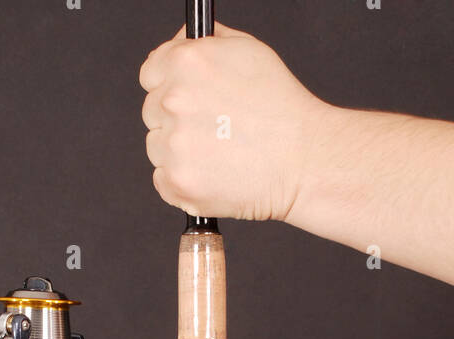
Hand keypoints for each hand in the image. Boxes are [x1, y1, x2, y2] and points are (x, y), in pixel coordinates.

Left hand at [139, 23, 328, 222]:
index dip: (168, 85)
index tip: (186, 99)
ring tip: (217, 152)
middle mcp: (174, 101)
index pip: (150, 72)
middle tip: (213, 129)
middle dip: (177, 118)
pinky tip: (211, 172)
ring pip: (157, 147)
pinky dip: (181, 180)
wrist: (303, 160)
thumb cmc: (282, 109)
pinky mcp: (178, 182)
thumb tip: (180, 42)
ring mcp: (174, 145)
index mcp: (185, 63)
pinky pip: (162, 180)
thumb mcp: (247, 49)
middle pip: (152, 111)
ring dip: (179, 150)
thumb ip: (204, 41)